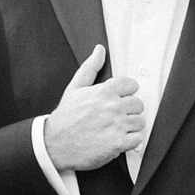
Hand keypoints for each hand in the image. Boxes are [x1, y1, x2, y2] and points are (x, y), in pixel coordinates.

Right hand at [44, 46, 145, 170]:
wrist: (55, 144)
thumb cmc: (65, 118)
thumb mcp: (75, 88)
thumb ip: (90, 67)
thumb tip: (99, 50)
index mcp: (105, 91)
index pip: (132, 85)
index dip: (125, 93)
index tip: (116, 100)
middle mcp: (113, 106)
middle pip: (138, 104)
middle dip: (128, 111)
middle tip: (114, 117)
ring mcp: (117, 125)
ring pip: (140, 122)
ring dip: (130, 127)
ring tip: (115, 129)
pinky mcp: (119, 143)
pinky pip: (138, 139)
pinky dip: (130, 141)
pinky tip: (116, 140)